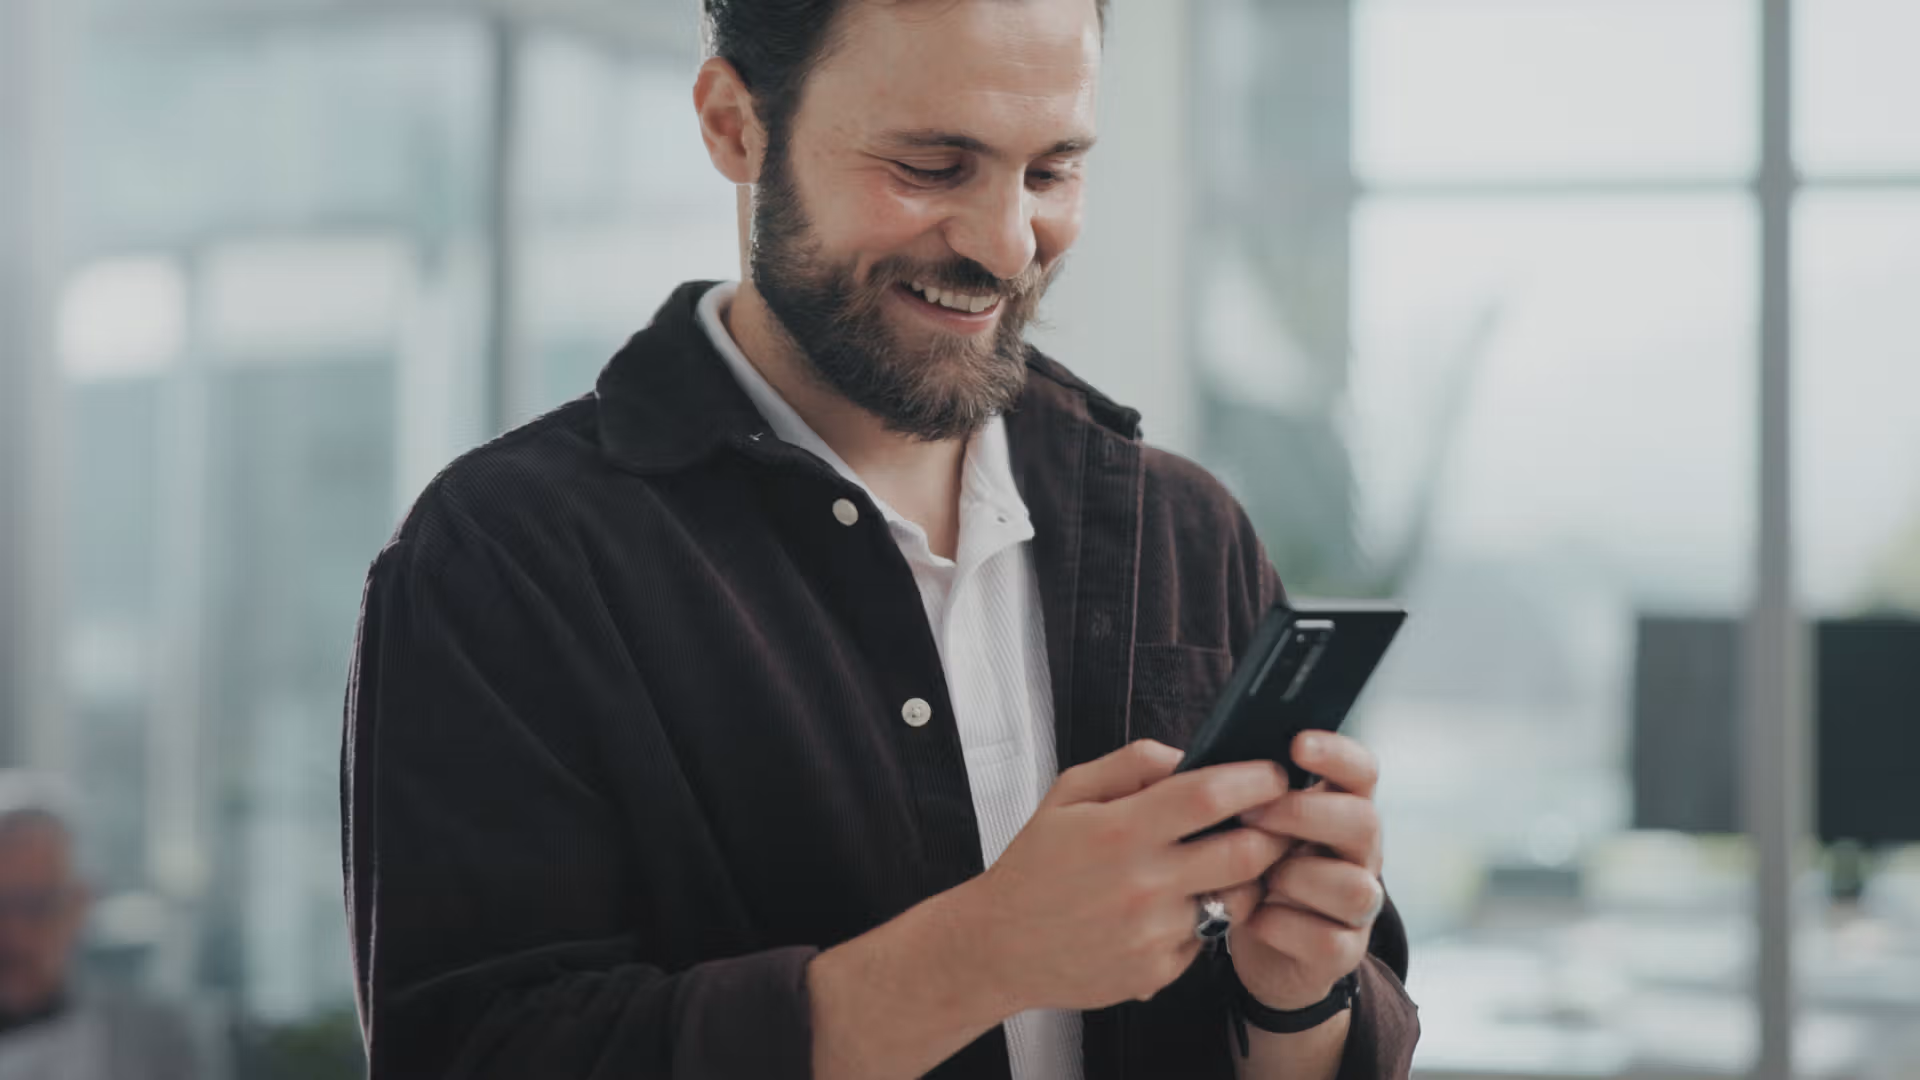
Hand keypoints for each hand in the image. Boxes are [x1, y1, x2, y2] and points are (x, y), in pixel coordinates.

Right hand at [956, 740, 1292, 1012]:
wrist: (1000, 946)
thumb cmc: (1034, 865)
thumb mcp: (1068, 793)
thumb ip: (1132, 764)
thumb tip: (1189, 754)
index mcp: (1121, 830)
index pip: (1212, 795)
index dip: (1256, 779)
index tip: (1273, 774)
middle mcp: (1143, 884)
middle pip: (1247, 853)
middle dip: (1276, 832)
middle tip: (1275, 821)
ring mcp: (1153, 934)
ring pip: (1237, 900)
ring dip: (1245, 879)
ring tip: (1225, 864)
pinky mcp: (1157, 972)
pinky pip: (1208, 939)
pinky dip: (1205, 918)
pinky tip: (1176, 906)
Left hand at [1227, 731, 1385, 1009]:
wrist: (1263, 945)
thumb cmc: (1253, 868)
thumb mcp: (1253, 825)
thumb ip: (1250, 793)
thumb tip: (1214, 759)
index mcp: (1340, 810)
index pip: (1362, 771)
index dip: (1337, 753)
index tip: (1296, 743)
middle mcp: (1360, 854)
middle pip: (1364, 822)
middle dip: (1305, 815)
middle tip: (1253, 814)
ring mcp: (1359, 907)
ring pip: (1355, 887)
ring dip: (1298, 878)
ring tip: (1257, 878)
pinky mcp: (1344, 951)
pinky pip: (1328, 940)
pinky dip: (1283, 928)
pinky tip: (1253, 918)